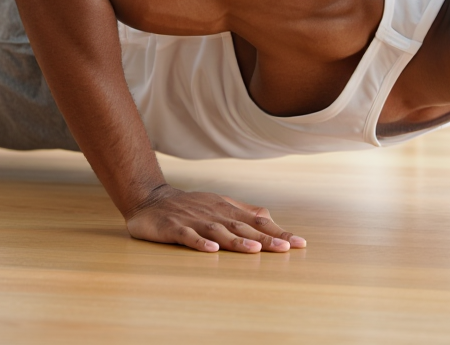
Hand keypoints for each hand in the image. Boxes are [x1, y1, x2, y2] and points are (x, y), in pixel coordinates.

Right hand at [124, 184, 306, 252]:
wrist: (150, 199)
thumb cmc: (190, 205)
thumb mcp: (219, 205)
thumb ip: (244, 212)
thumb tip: (271, 219)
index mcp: (227, 210)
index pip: (258, 221)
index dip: (278, 231)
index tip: (299, 243)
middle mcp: (214, 214)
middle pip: (243, 227)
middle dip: (265, 238)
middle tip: (286, 248)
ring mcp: (194, 221)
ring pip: (218, 231)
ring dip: (237, 241)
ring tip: (255, 250)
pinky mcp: (173, 228)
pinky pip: (188, 236)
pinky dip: (199, 243)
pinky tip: (211, 250)